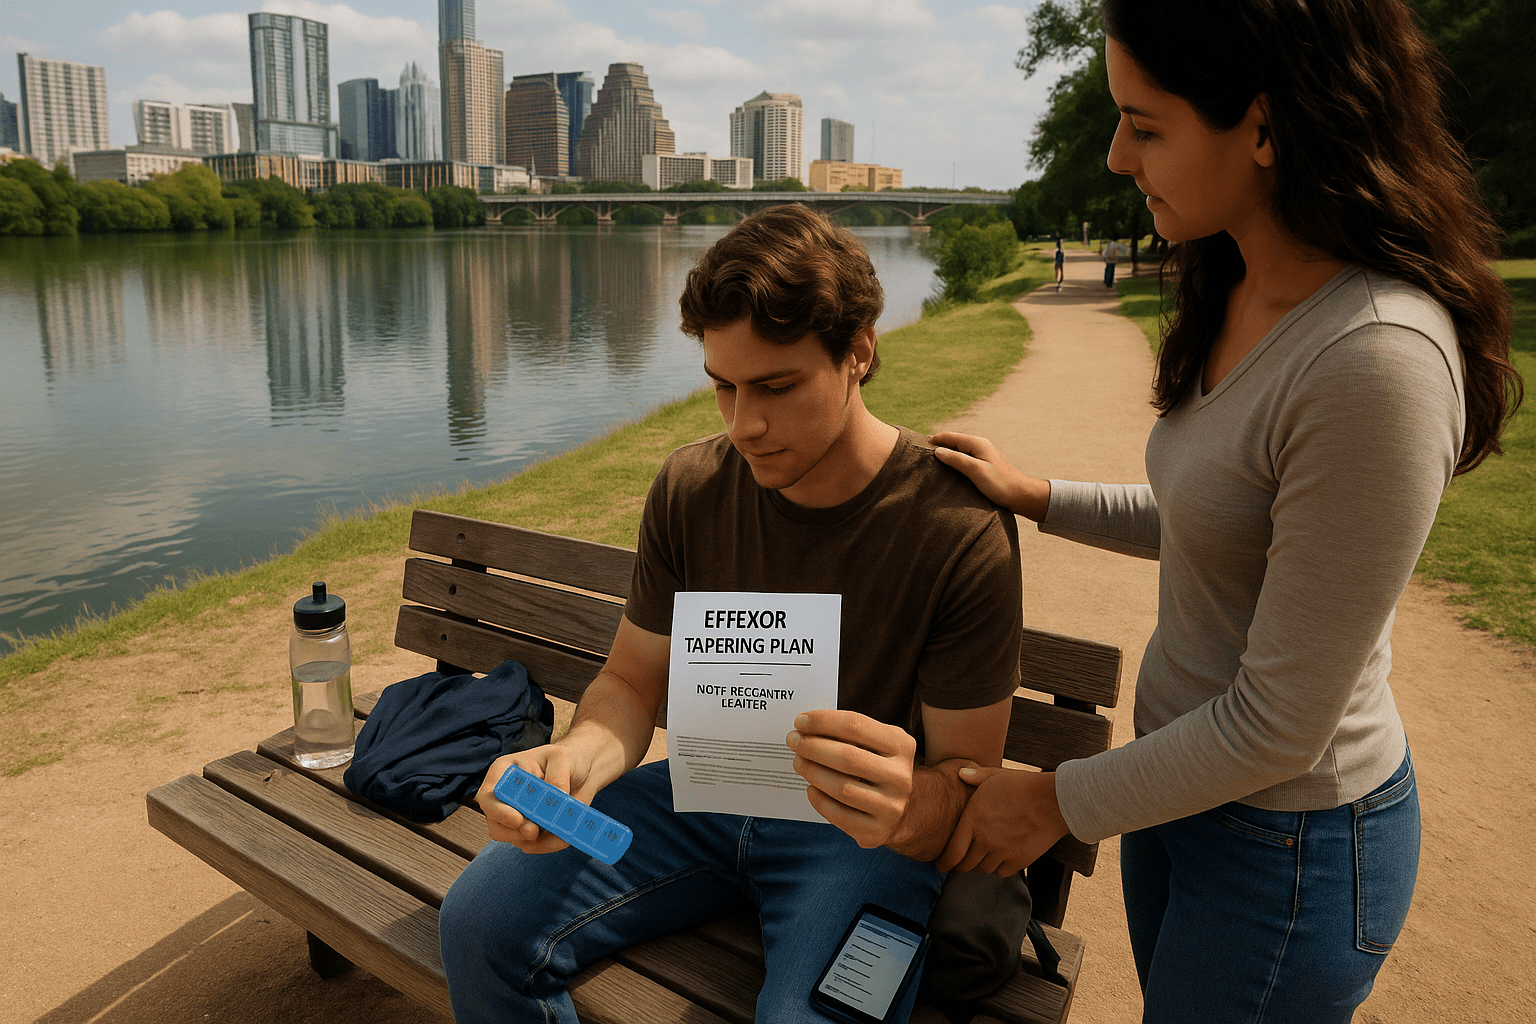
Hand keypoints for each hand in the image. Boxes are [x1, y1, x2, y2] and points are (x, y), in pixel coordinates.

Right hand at [476, 744, 591, 853]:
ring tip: (556, 830)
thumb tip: (555, 798)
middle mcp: (505, 797)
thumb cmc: (566, 759)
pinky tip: (564, 834)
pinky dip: (548, 844)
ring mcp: (516, 816)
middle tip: (534, 831)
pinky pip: (533, 845)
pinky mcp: (530, 830)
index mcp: (504, 773)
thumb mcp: (563, 758)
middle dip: (514, 833)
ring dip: (533, 841)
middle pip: (494, 824)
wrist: (583, 772)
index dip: (499, 811)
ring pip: (512, 838)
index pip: (488, 796)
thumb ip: (557, 777)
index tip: (518, 820)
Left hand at [788, 709, 917, 848]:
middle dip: (813, 747)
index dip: (823, 721)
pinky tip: (811, 788)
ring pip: (842, 788)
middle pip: (848, 757)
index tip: (800, 721)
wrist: (902, 810)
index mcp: (901, 745)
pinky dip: (819, 800)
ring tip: (798, 762)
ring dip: (813, 772)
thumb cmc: (877, 767)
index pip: (856, 726)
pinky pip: (839, 815)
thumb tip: (806, 727)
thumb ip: (848, 733)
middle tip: (793, 741)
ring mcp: (891, 807)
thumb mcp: (875, 743)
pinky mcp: (877, 831)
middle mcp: (900, 777)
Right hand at [929, 432, 1048, 520]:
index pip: (950, 436)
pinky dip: (953, 461)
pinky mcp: (983, 465)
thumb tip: (938, 451)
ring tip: (931, 462)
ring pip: (958, 450)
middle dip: (939, 445)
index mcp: (977, 444)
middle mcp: (980, 446)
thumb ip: (956, 459)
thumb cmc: (1000, 483)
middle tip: (921, 454)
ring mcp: (982, 455)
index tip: (918, 446)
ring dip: (946, 454)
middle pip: (953, 442)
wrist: (1021, 495)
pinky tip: (948, 470)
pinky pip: (964, 459)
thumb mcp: (976, 471)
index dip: (934, 439)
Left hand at [937, 766, 1070, 876]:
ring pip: (983, 869)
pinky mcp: (1019, 860)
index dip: (944, 862)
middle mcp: (984, 839)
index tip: (941, 865)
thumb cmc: (1023, 785)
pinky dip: (997, 868)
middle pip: (965, 865)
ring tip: (980, 857)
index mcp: (973, 819)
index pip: (952, 852)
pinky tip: (998, 858)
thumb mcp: (995, 775)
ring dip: (979, 864)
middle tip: (958, 863)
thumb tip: (961, 773)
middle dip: (960, 865)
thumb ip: (975, 777)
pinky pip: (1001, 872)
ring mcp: (1002, 852)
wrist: (1053, 801)